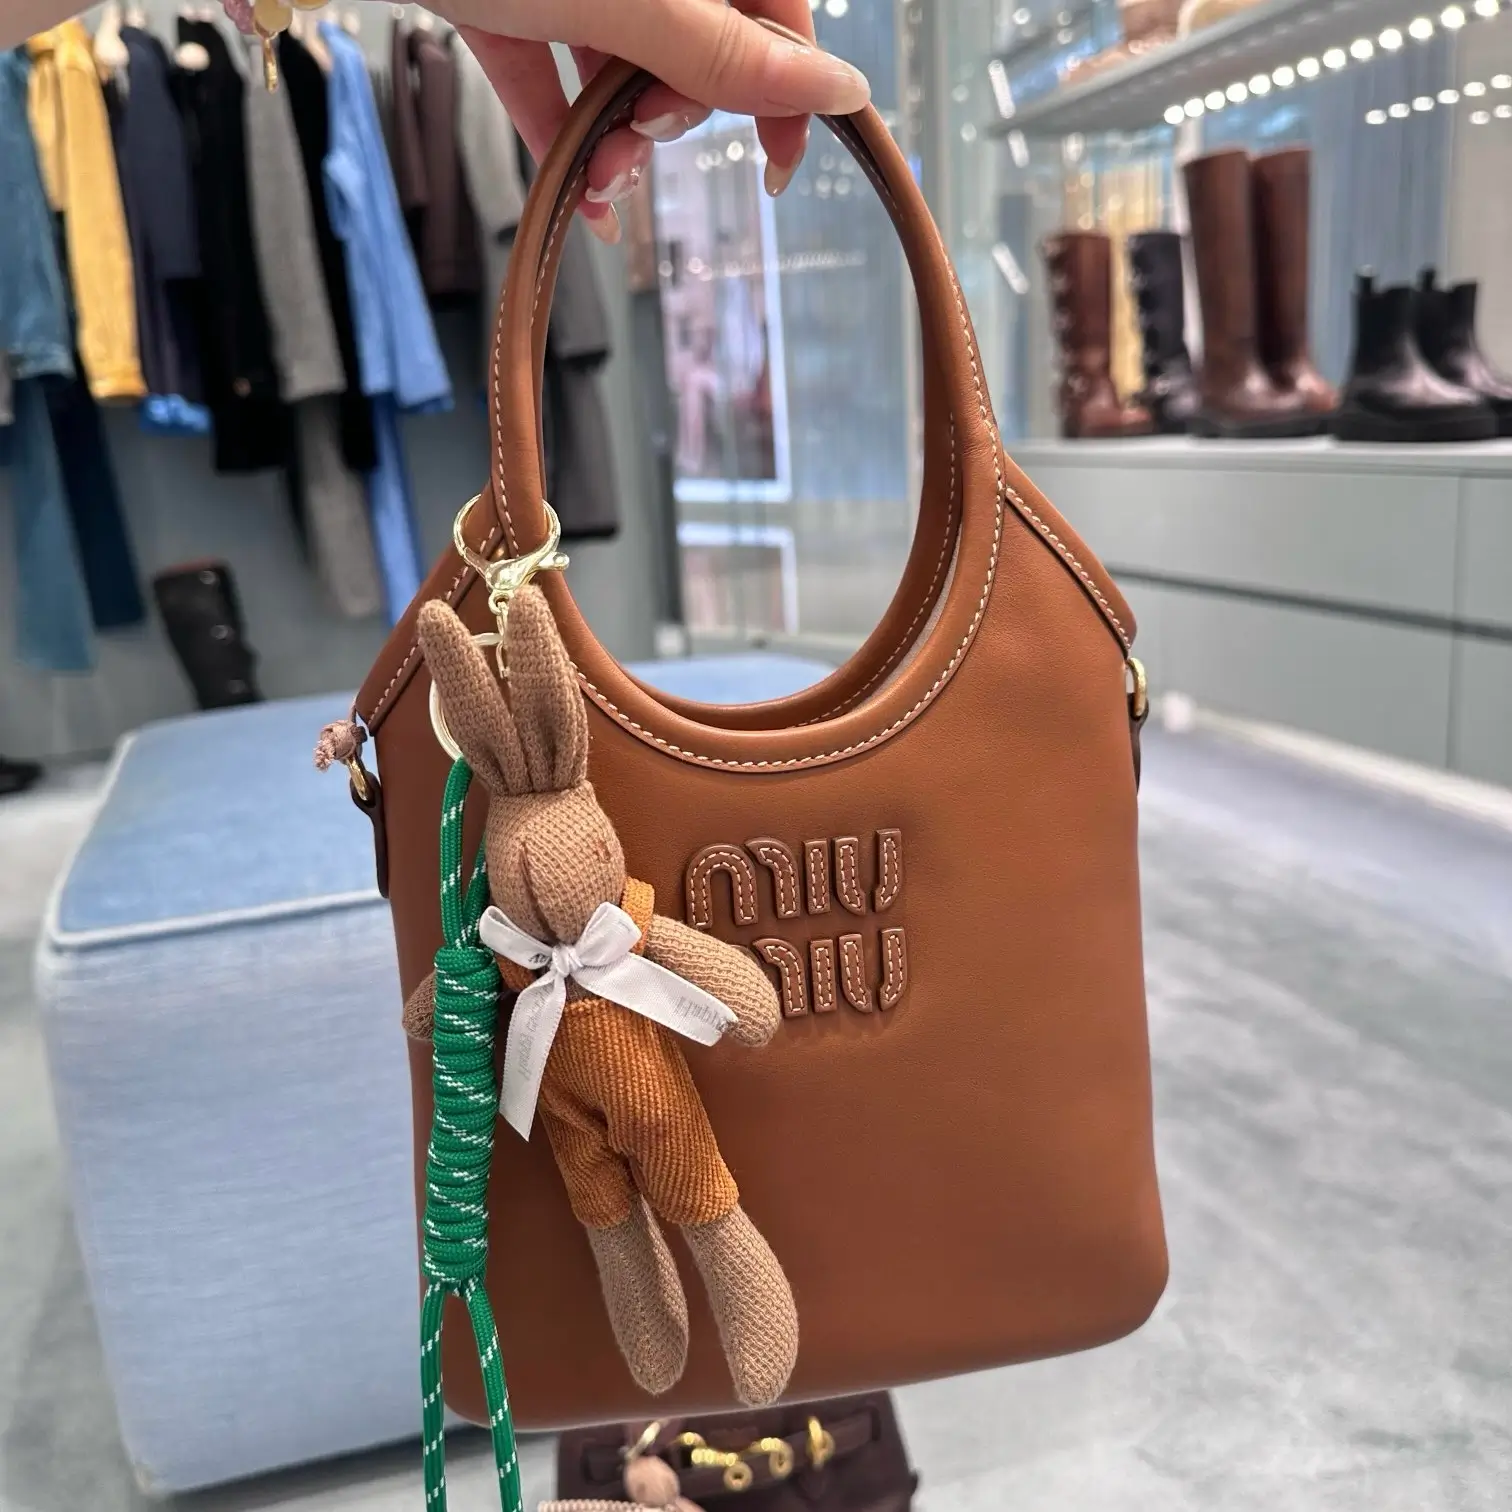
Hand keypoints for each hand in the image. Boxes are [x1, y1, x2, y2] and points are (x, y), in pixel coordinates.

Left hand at [433, 0, 870, 241]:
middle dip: (674, 116)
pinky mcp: (506, 3)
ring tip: (599, 179)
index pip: (776, 11)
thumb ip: (724, 52)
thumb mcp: (633, 0)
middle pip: (697, 48)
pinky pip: (552, 78)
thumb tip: (838, 90)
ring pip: (623, 71)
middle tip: (641, 138)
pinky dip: (565, 137)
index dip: (784, 90)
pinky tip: (579, 200)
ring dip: (619, 142)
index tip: (778, 166)